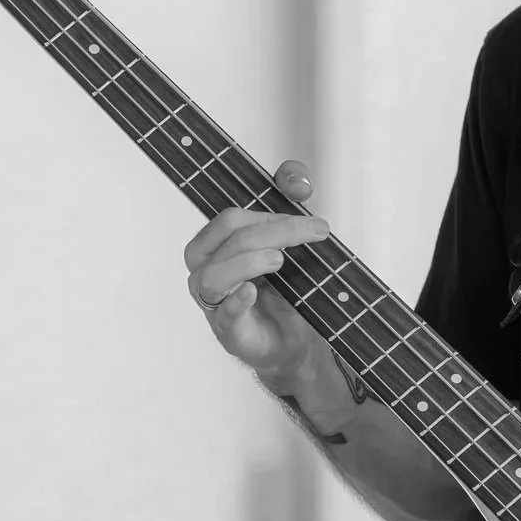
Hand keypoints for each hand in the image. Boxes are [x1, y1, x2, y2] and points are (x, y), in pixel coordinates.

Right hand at [185, 159, 348, 418]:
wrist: (293, 343)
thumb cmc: (283, 292)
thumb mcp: (290, 244)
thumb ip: (290, 204)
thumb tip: (296, 178)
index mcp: (217, 247)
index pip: (230, 218)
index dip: (266, 208)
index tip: (307, 202)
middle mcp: (207, 271)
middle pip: (227, 237)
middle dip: (273, 229)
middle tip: (314, 231)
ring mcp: (214, 304)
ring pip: (213, 274)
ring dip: (248, 261)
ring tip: (279, 260)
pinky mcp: (229, 332)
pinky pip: (223, 315)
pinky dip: (236, 301)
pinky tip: (253, 292)